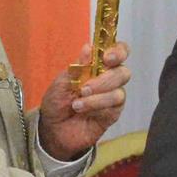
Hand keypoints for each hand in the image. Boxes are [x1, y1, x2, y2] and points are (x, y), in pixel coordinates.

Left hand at [38, 42, 130, 160]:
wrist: (53, 129)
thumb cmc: (57, 102)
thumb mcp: (61, 82)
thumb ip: (78, 67)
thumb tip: (88, 48)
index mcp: (98, 65)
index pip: (118, 51)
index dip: (118, 51)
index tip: (107, 57)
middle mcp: (109, 79)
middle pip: (123, 72)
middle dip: (105, 79)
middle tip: (85, 87)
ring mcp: (112, 97)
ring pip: (118, 92)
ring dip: (97, 97)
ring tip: (77, 104)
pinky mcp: (112, 114)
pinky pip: (113, 108)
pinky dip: (97, 107)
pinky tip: (82, 110)